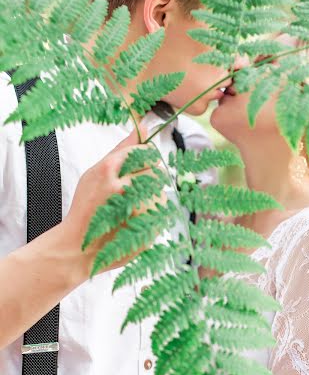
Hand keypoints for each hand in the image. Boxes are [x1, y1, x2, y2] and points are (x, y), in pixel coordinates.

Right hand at [61, 127, 164, 279]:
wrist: (80, 247)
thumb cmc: (87, 208)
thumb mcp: (95, 173)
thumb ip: (121, 150)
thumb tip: (144, 126)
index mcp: (108, 170)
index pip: (144, 152)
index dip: (144, 159)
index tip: (139, 166)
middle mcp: (124, 188)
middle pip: (156, 170)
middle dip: (148, 177)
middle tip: (131, 190)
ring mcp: (137, 210)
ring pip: (160, 191)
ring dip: (150, 196)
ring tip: (129, 207)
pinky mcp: (148, 228)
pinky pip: (161, 211)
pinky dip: (151, 213)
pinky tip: (133, 219)